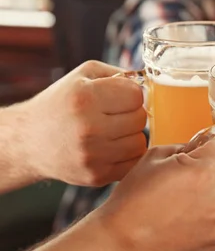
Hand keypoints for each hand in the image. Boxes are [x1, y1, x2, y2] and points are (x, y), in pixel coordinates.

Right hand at [23, 61, 146, 185]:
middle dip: (131, 114)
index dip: (130, 94)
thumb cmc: (61, 104)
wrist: (28, 142)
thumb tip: (150, 83)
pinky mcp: (97, 176)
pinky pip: (133, 163)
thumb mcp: (82, 76)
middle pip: (140, 119)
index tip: (118, 97)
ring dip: (130, 136)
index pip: (136, 95)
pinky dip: (127, 155)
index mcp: (85, 98)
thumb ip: (119, 74)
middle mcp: (88, 128)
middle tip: (114, 115)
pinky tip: (110, 147)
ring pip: (140, 142)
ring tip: (111, 131)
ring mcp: (93, 156)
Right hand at [94, 139, 214, 250]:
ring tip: (186, 203)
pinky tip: (199, 215)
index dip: (212, 148)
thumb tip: (202, 145)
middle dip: (211, 171)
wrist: (122, 242)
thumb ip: (184, 146)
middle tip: (184, 182)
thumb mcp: (153, 158)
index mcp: (203, 170)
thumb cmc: (133, 199)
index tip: (201, 154)